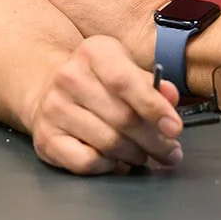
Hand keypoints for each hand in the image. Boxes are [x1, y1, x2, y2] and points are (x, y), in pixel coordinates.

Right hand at [27, 35, 182, 174]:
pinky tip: (113, 159)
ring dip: (134, 155)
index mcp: (93, 53)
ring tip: (142, 154)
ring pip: (108, 143)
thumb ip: (151, 84)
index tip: (174, 128)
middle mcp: (68, 77)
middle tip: (169, 152)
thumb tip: (170, 97)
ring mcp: (53, 108)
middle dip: (154, 141)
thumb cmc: (97, 82)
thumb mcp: (125, 68)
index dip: (153, 107)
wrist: (48, 89)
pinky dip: (108, 166)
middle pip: (122, 118)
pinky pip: (87, 162)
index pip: (125, 81)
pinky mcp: (46, 137)